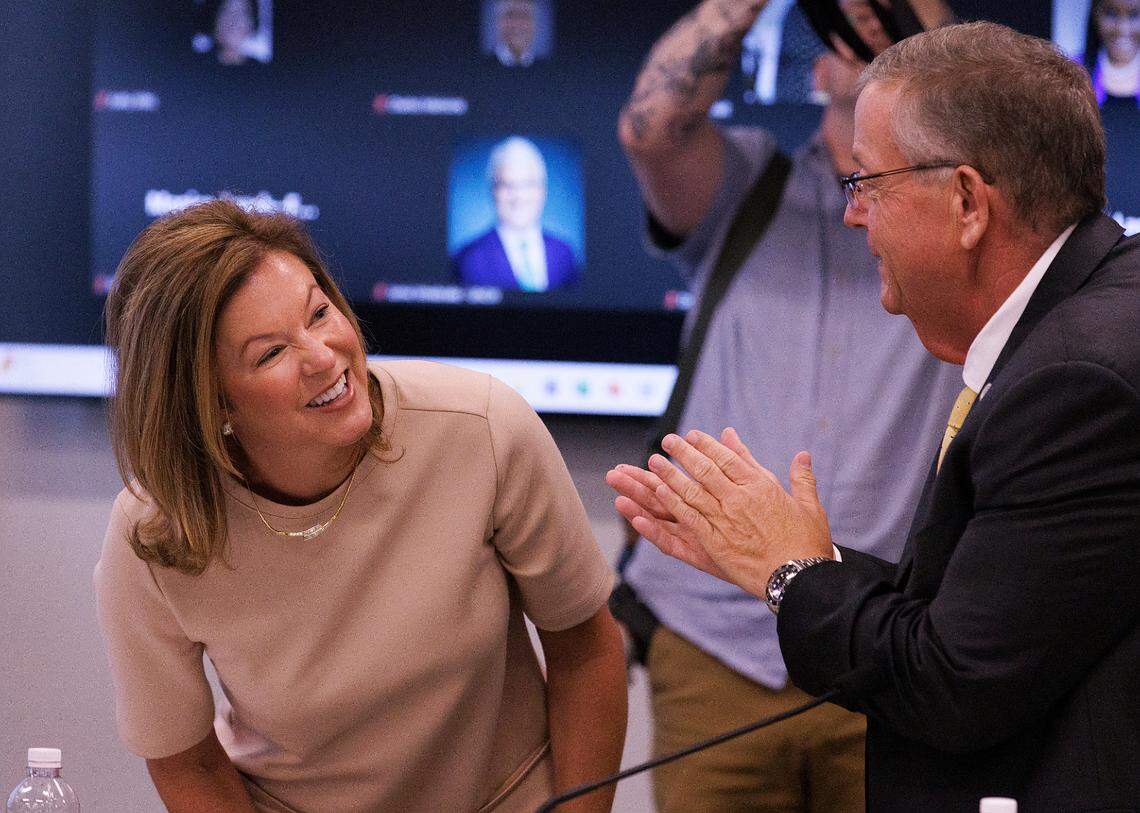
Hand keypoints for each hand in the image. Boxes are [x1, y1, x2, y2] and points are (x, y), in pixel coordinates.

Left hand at [607, 428, 832, 597]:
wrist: (800, 577)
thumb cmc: (808, 543)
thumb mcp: (808, 505)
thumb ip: (801, 477)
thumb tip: (802, 454)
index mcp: (761, 487)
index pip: (728, 458)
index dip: (707, 445)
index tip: (692, 435)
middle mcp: (739, 499)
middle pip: (705, 470)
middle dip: (684, 453)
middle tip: (668, 441)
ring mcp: (725, 520)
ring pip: (691, 491)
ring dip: (670, 475)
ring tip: (653, 462)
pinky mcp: (714, 542)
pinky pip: (688, 518)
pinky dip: (672, 504)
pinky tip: (659, 493)